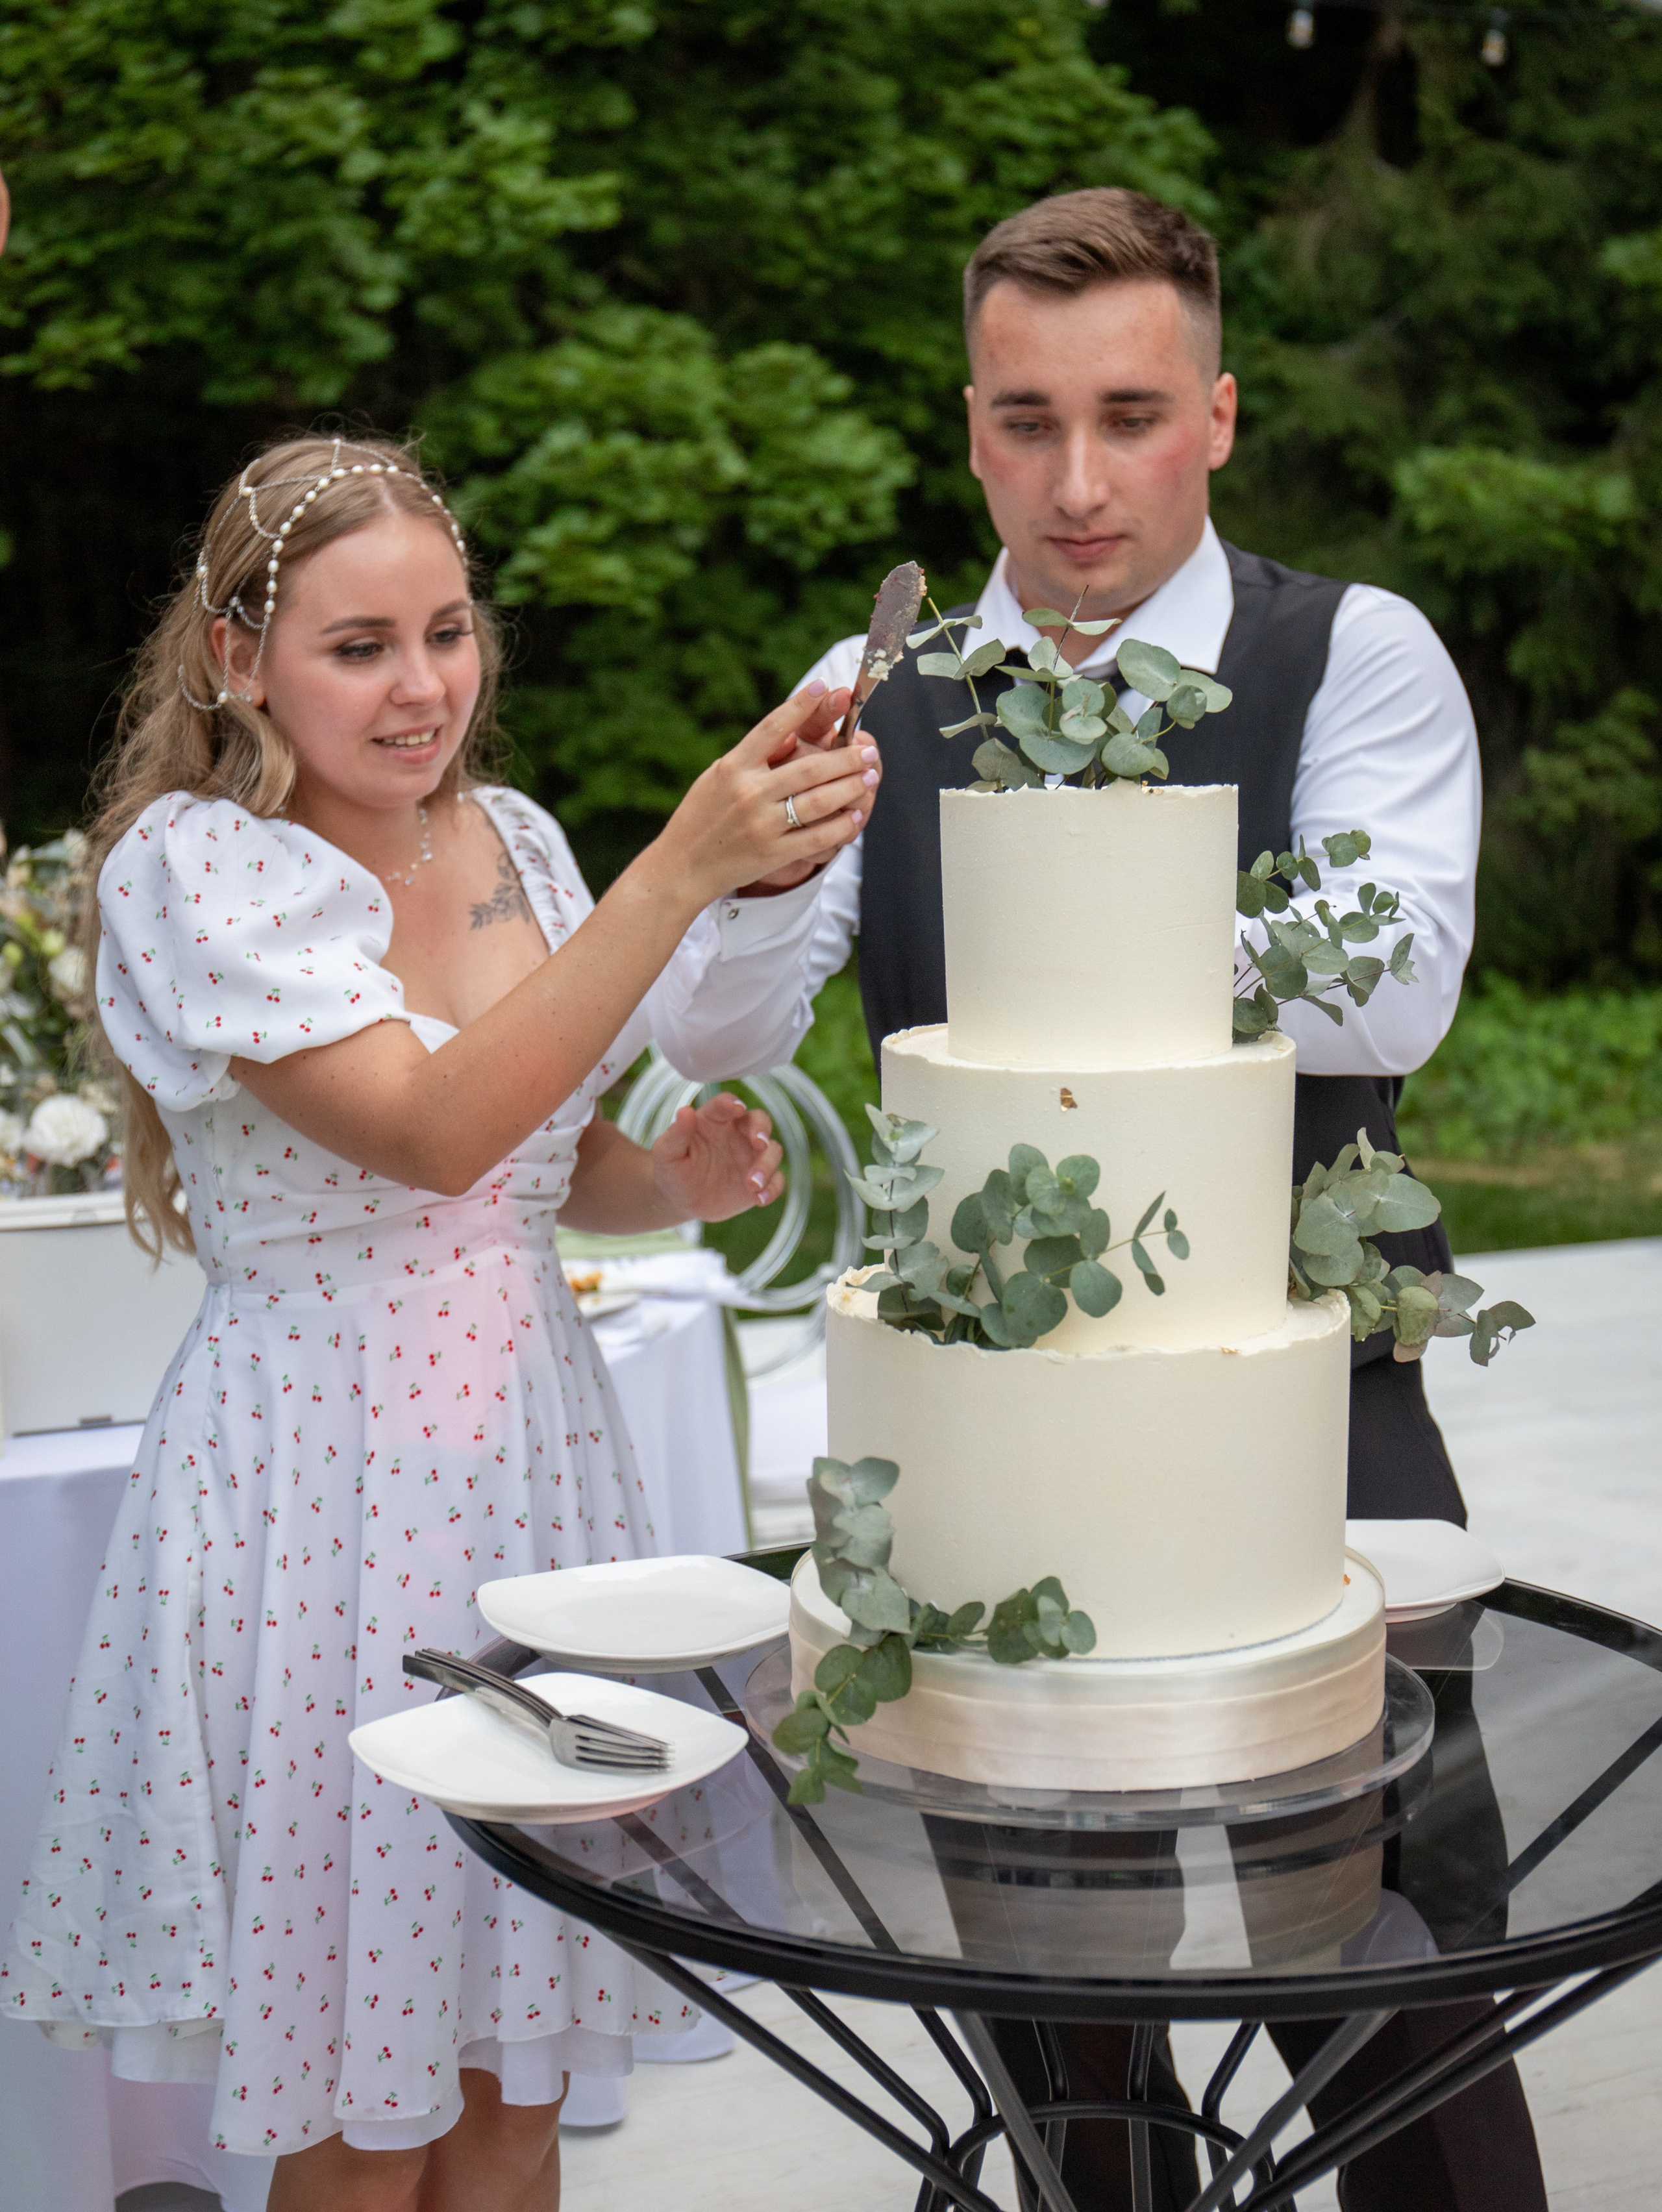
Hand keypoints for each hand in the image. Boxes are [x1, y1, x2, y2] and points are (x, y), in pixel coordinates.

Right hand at [647, 684, 876, 908]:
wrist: (683, 866)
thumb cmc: (702, 817)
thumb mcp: (716, 777)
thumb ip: (751, 757)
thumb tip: (789, 733)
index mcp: (733, 768)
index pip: (772, 727)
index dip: (800, 705)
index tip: (825, 687)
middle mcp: (749, 793)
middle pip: (809, 768)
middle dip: (846, 758)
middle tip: (868, 751)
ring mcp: (762, 824)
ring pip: (819, 801)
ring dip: (851, 787)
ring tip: (870, 777)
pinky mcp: (773, 853)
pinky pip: (817, 837)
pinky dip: (841, 826)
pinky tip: (854, 815)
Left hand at [651, 1094, 783, 1221]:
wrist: (680, 1199)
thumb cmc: (672, 1169)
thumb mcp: (666, 1153)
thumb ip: (677, 1133)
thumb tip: (685, 1111)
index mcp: (714, 1120)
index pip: (725, 1104)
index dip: (732, 1103)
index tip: (737, 1108)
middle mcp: (737, 1133)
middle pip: (759, 1121)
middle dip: (762, 1129)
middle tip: (758, 1143)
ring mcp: (751, 1156)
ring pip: (772, 1151)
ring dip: (767, 1165)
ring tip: (751, 1184)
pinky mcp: (760, 1180)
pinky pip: (775, 1180)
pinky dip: (772, 1188)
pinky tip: (759, 1199)